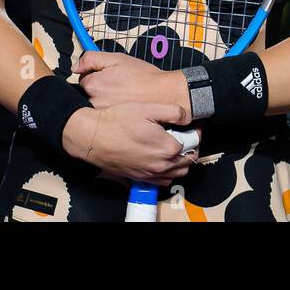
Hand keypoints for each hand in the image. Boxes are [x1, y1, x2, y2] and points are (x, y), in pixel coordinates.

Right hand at [61, 103, 198, 184]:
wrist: (92, 137)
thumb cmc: (117, 121)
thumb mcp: (148, 108)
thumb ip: (173, 111)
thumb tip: (187, 116)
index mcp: (167, 148)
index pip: (193, 143)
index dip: (196, 132)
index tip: (194, 126)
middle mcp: (161, 165)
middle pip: (188, 161)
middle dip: (191, 148)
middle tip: (186, 135)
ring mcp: (149, 174)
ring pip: (177, 173)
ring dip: (181, 162)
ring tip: (175, 147)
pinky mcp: (139, 177)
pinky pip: (162, 181)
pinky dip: (167, 172)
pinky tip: (161, 160)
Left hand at [74, 50, 190, 121]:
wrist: (163, 94)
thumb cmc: (143, 76)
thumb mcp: (118, 58)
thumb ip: (92, 58)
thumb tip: (75, 67)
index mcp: (93, 85)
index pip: (84, 79)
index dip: (97, 75)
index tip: (110, 76)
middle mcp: (94, 103)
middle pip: (87, 94)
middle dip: (98, 89)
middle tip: (117, 86)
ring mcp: (102, 116)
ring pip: (95, 105)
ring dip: (103, 100)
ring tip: (121, 96)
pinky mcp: (111, 124)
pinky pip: (104, 116)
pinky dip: (110, 111)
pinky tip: (123, 106)